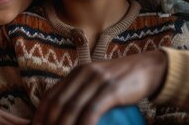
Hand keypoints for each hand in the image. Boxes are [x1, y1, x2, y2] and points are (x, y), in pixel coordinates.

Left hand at [32, 50, 167, 124]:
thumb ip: (82, 94)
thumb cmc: (122, 82)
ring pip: (72, 108)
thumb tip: (66, 114)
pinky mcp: (111, 88)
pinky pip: (92, 110)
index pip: (50, 96)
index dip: (40, 115)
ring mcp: (96, 80)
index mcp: (75, 73)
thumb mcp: (97, 83)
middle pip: (58, 104)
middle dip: (51, 124)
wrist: (148, 69)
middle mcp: (82, 74)